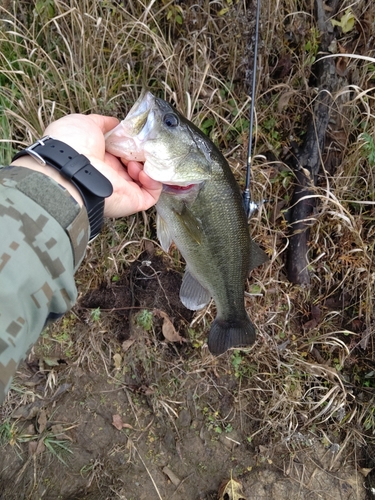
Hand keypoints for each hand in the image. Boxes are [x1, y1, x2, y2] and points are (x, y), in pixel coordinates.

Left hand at [12, 114, 161, 217]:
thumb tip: (115, 123)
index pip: (122, 153)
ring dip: (147, 166)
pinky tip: (143, 171)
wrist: (72, 166)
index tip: (135, 136)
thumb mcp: (84, 123)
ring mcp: (122, 189)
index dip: (131, 143)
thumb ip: (102, 123)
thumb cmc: (72, 145)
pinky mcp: (133, 201)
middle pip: (135, 164)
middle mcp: (110, 175)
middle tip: (139, 147)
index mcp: (99, 159)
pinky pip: (152, 194)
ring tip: (136, 160)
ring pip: (146, 179)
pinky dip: (153, 182)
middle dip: (141, 153)